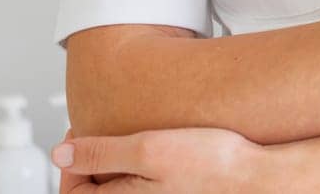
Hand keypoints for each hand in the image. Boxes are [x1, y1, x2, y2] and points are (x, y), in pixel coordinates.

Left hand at [53, 125, 278, 192]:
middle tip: (101, 132)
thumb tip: (61, 154)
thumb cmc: (213, 166)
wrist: (258, 177)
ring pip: (121, 188)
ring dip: (117, 164)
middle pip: (95, 192)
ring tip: (129, 137)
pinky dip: (140, 169)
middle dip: (93, 161)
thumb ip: (100, 154)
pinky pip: (144, 187)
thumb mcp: (147, 149)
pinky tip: (156, 146)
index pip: (73, 193)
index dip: (70, 161)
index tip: (79, 134)